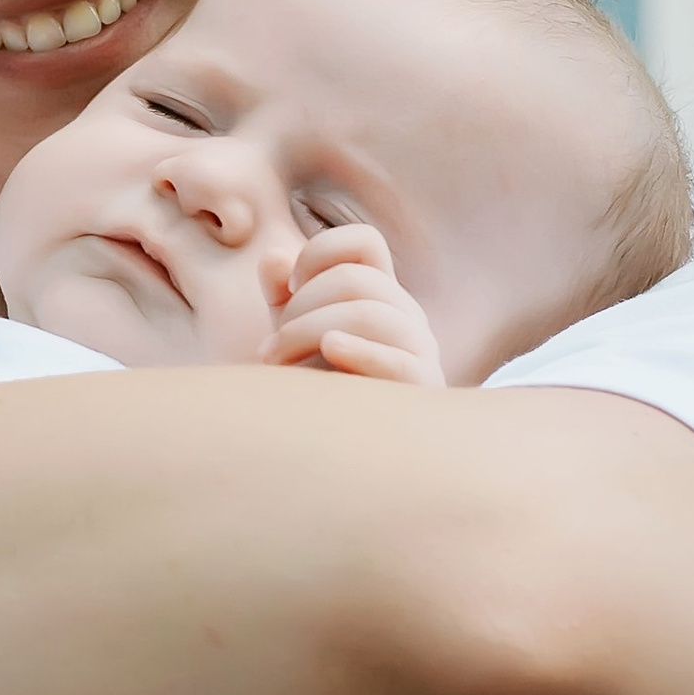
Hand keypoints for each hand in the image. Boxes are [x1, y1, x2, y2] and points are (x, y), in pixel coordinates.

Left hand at [267, 222, 443, 384]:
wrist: (342, 451)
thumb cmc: (319, 387)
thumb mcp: (294, 335)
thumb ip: (282, 295)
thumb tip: (273, 260)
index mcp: (381, 295)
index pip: (364, 243)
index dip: (321, 251)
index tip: (290, 284)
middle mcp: (406, 316)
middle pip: (355, 279)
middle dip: (301, 306)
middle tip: (271, 347)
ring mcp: (420, 350)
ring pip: (368, 312)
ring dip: (308, 331)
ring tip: (279, 361)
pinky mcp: (422, 389)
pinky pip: (398, 360)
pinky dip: (359, 351)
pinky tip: (329, 351)